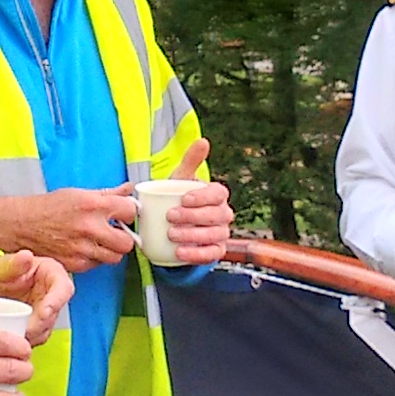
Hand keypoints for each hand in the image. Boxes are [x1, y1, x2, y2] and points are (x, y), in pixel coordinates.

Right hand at [0, 187, 137, 272]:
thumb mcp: (78, 193)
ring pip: (114, 257)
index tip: (123, 214)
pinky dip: (94, 259)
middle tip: (115, 232)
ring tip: (99, 241)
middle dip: (124, 237)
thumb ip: (107, 194)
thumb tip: (128, 189)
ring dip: (111, 250)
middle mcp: (90, 228)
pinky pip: (97, 265)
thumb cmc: (47, 207)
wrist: (20, 225)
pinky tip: (85, 248)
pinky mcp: (75, 264)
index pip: (130, 211)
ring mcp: (83, 249)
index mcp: (93, 206)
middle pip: (127, 242)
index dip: (129, 212)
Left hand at [0, 251, 73, 340]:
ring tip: (15, 334)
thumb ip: (13, 263)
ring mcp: (47, 310)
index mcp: (51, 273)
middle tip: (25, 330)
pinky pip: (38, 336)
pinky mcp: (39, 325)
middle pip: (56, 312)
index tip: (44, 313)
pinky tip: (14, 339)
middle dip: (41, 324)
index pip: (64, 288)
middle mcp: (53, 293)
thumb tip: (26, 256)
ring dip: (34, 334)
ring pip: (48, 327)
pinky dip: (28, 339)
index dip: (56, 301)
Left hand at [162, 140, 234, 261]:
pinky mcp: (216, 251)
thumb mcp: (182, 179)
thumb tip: (203, 141)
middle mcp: (224, 214)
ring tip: (172, 235)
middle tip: (170, 217)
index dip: (202, 197)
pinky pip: (211, 254)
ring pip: (213, 235)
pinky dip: (196, 254)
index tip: (183, 199)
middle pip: (216, 216)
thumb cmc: (179, 198)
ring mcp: (222, 233)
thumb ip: (191, 160)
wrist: (175, 224)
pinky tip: (180, 252)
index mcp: (218, 195)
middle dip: (193, 217)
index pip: (217, 194)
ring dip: (193, 236)